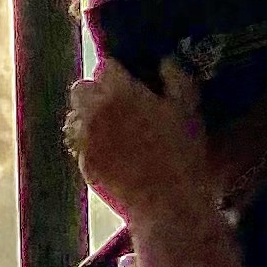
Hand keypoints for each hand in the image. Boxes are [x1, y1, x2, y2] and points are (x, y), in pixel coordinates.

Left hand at [64, 57, 222, 229]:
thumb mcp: (189, 110)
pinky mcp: (82, 163)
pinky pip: (80, 144)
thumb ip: (177, 78)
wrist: (167, 204)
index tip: (131, 82)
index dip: (118, 72)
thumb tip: (165, 61)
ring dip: (90, 117)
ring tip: (113, 130)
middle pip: (82, 88)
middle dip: (96, 92)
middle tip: (119, 105)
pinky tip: (113, 154)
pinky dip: (91, 144)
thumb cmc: (183, 154)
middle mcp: (95, 112)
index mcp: (120, 92)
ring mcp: (85, 139)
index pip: (105, 66)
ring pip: (77, 117)